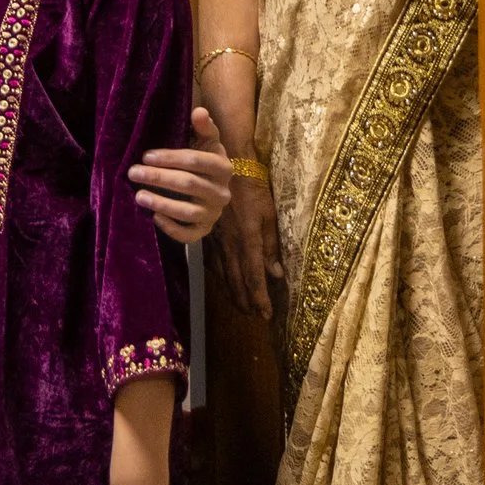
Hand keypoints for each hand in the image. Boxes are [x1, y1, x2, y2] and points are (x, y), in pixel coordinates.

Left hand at [130, 106, 234, 243]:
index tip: (146, 155)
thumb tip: (199, 111)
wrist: (213, 188)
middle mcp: (223, 193)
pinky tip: (154, 218)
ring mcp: (214, 214)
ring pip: (188, 212)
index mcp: (223, 167)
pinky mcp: (205, 231)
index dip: (171, 158)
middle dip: (159, 178)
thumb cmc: (204, 159)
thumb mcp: (207, 141)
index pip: (197, 161)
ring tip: (138, 196)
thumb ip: (203, 127)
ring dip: (162, 203)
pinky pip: (189, 235)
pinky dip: (172, 228)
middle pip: (189, 185)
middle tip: (133, 173)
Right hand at [213, 168, 281, 319]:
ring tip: (241, 307)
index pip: (254, 278)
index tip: (266, 315)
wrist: (226, 167)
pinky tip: (223, 283)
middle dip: (246, 301)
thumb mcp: (269, 214)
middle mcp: (230, 246)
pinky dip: (220, 278)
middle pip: (237, 281)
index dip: (260, 298)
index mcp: (248, 241)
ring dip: (233, 293)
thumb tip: (276, 273)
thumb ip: (271, 244)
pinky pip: (213, 263)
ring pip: (224, 275)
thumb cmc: (253, 188)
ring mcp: (216, 241)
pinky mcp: (208, 235)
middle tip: (253, 316)